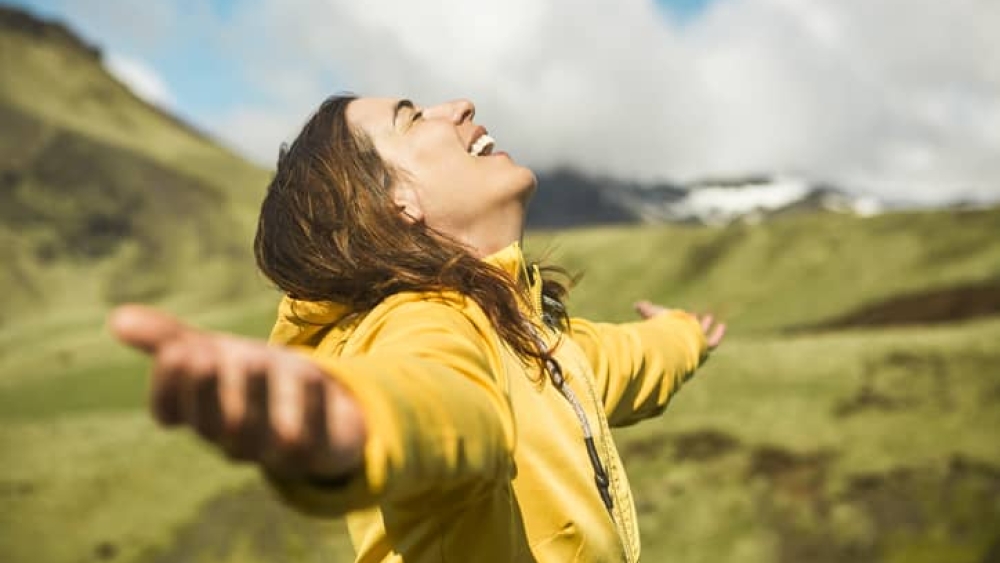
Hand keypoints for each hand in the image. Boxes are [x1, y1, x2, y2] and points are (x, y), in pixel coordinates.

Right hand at [108, 305, 365, 480]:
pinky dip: (308, 406)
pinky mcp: (316, 450)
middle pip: (211, 424)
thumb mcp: (213, 353)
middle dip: (205, 389)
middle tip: (202, 352)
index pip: (169, 411)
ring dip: (253, 395)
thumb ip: (168, 339)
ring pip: (257, 434)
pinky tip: (310, 372)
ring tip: (251, 356)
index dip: (168, 385)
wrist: (321, 406)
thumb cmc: (253, 379)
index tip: (176, 350)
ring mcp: (272, 449)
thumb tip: (116, 318)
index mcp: (200, 414)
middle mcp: (231, 437)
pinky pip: (309, 439)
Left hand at [634, 300, 725, 349]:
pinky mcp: (704, 348)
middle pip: (687, 335)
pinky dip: (718, 334)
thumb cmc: (661, 330)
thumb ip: (647, 310)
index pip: (673, 331)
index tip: (682, 312)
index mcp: (668, 338)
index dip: (677, 321)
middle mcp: (681, 345)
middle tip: (695, 315)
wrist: (672, 342)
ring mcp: (693, 347)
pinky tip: (723, 325)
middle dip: (691, 323)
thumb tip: (637, 304)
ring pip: (701, 337)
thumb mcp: (654, 316)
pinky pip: (712, 342)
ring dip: (704, 326)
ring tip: (709, 316)